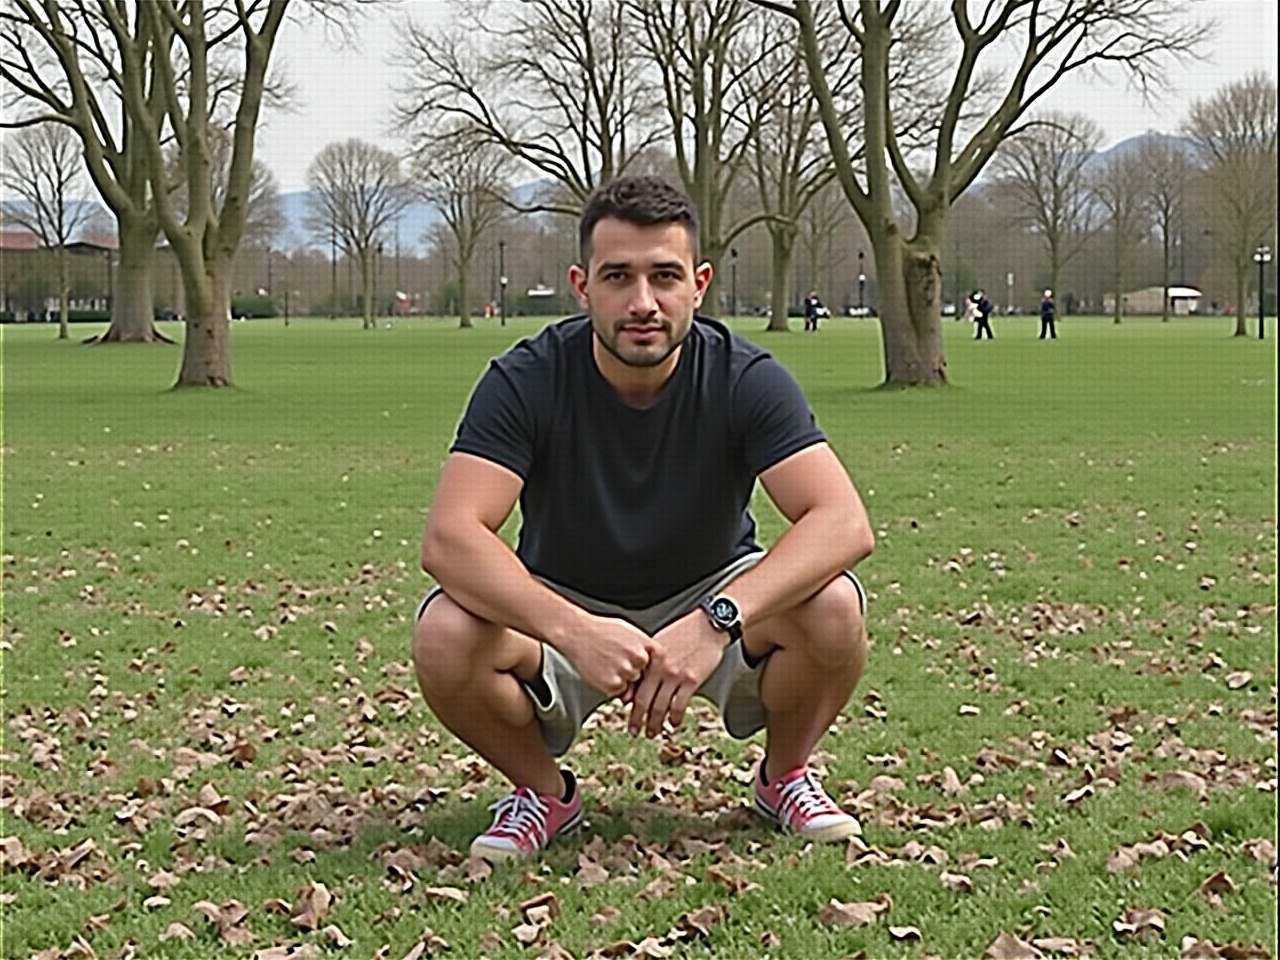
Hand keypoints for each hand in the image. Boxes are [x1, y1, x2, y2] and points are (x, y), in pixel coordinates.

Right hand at [562, 615, 652, 698]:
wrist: (579, 633)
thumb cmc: (603, 631)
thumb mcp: (632, 632)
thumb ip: (645, 648)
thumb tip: (654, 665)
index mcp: (647, 645)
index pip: (658, 665)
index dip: (648, 668)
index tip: (642, 668)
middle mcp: (640, 659)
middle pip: (644, 677)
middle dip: (634, 674)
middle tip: (618, 662)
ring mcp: (627, 672)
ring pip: (632, 686)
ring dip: (623, 681)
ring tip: (609, 665)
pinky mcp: (613, 684)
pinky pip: (618, 692)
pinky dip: (611, 686)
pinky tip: (603, 671)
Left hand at [628, 611, 726, 737]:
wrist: (708, 626)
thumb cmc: (685, 631)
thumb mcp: (660, 641)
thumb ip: (648, 660)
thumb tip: (638, 679)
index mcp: (650, 659)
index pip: (633, 685)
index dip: (628, 703)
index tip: (626, 712)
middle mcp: (660, 669)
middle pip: (643, 700)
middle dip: (637, 719)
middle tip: (634, 731)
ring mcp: (675, 676)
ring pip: (660, 707)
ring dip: (655, 724)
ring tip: (652, 733)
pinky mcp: (692, 681)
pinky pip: (679, 706)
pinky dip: (674, 718)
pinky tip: (673, 724)